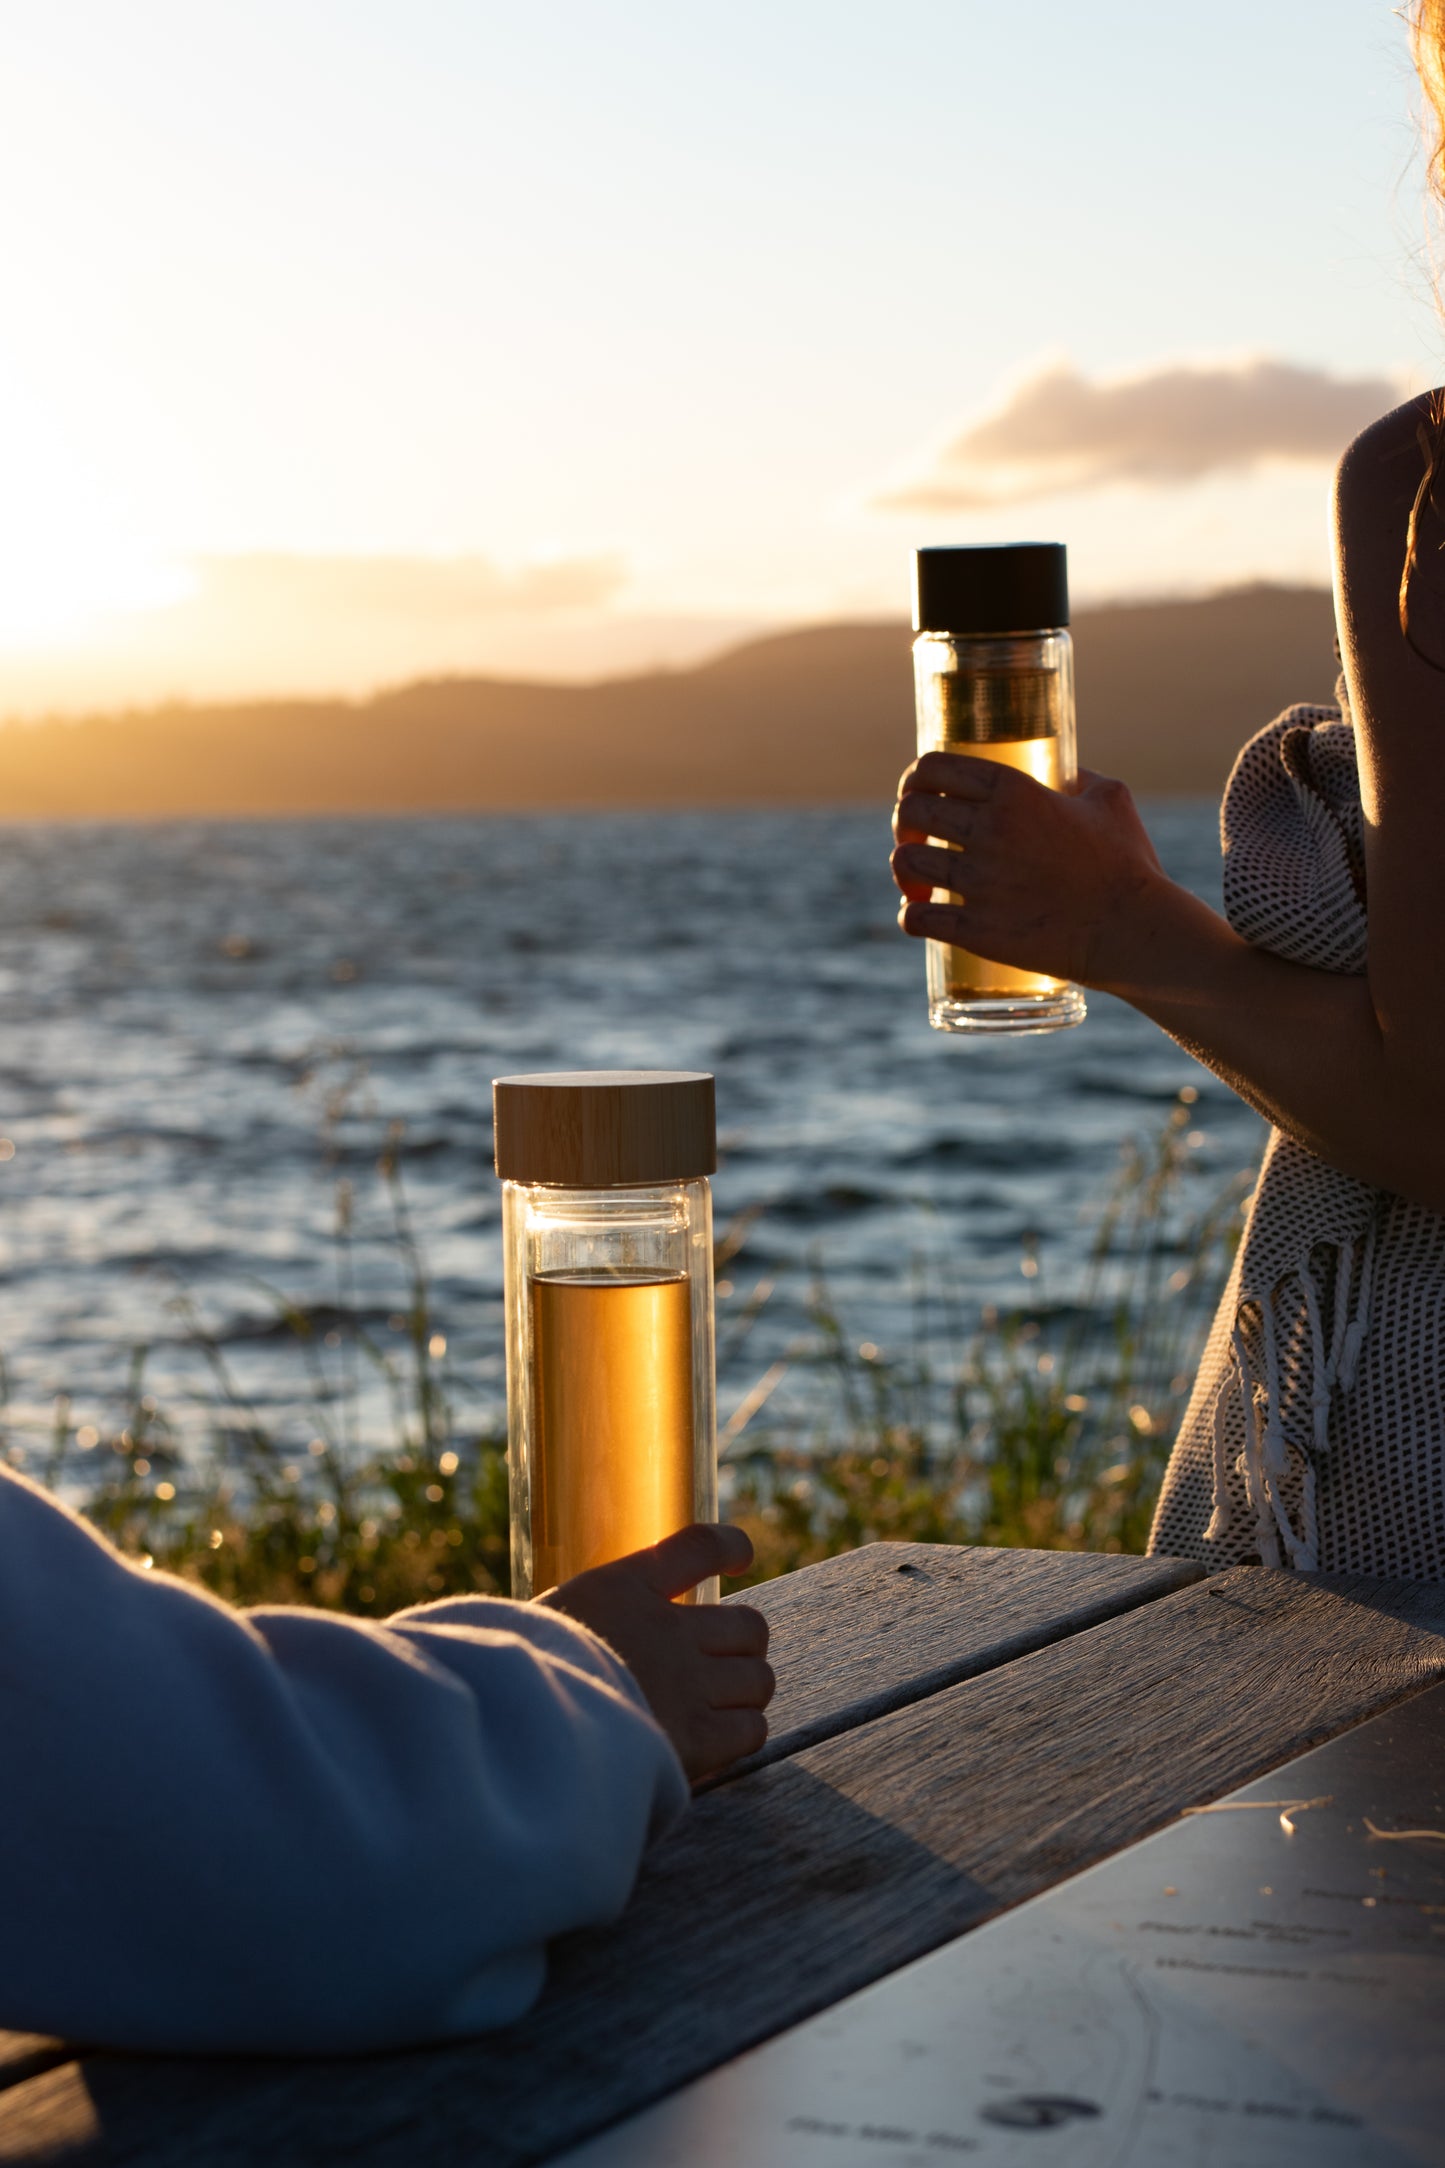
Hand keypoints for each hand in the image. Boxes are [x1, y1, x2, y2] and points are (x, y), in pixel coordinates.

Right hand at [538, 1524, 773, 1781]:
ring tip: (717, 1709)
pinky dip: (739, 1736)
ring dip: (743, 1694)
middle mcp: (665, 1629)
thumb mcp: (539, 1627)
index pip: (699, 1546)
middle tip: (717, 1668)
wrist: (513, 1738)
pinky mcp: (696, 1739)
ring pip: (757, 1678)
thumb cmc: (513, 1685)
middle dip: (740, 1648)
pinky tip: (714, 1742)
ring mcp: (686, 1682)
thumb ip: (583, 1625)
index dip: (730, 1547)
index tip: (742, 1556)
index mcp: (621, 1589)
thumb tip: (602, 1638)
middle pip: (749, 1625)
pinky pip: (750, 1730)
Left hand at [891, 751, 1167, 989]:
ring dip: (905, 869)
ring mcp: (980, 882)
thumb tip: (1061, 773)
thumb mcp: (1111, 799)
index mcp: (1015, 792)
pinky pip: (916, 918)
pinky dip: (910, 916)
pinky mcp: (977, 929)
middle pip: (912, 811)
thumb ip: (1079, 777)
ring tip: (919, 880)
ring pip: (905, 861)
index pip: (934, 767)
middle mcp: (990, 830)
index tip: (920, 793)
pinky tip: (918, 916)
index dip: (917, 778)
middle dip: (907, 823)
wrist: (1133, 931)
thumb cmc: (1128, 865)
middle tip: (919, 839)